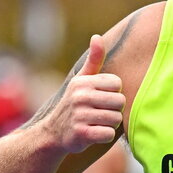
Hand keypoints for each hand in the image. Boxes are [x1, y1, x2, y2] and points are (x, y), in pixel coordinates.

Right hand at [45, 35, 124, 153]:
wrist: (52, 133)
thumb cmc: (74, 104)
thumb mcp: (81, 80)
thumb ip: (93, 60)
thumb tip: (97, 36)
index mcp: (83, 82)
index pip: (117, 84)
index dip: (112, 93)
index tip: (99, 99)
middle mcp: (80, 96)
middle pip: (120, 102)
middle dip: (114, 110)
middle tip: (99, 113)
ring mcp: (80, 115)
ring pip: (116, 119)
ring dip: (110, 124)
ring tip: (95, 123)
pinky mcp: (81, 134)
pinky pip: (109, 134)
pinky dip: (105, 136)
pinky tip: (94, 134)